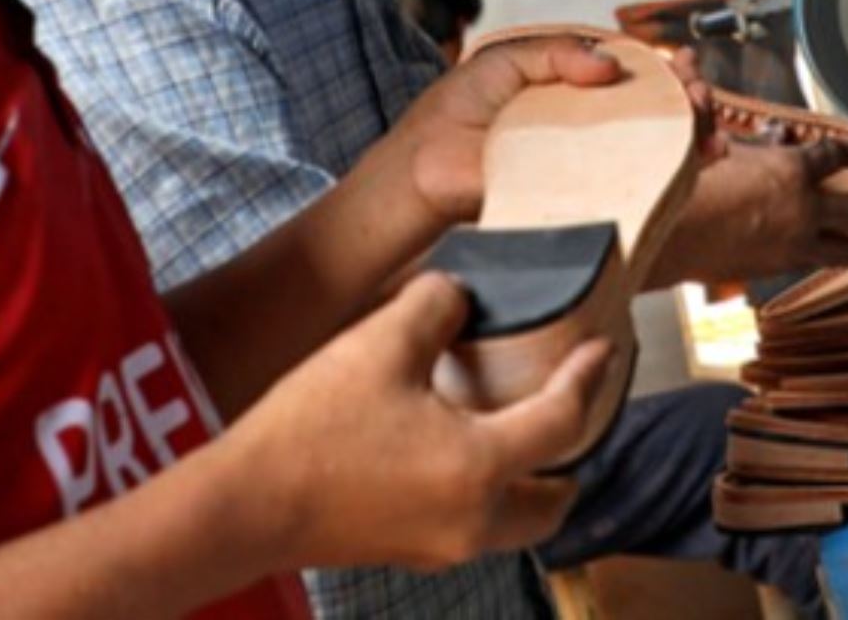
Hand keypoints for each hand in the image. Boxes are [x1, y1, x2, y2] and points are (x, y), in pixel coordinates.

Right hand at [231, 273, 612, 570]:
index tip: (603, 349)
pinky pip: (469, 526)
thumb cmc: (313, 428)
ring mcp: (439, 545)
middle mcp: (473, 519)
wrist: (244, 505)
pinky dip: (483, 494)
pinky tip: (452, 451)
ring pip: (512, 521)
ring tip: (513, 430)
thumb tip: (459, 297)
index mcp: (480, 466)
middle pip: (553, 503)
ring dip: (527, 483)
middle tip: (568, 410)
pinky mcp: (404, 550)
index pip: (561, 422)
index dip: (587, 378)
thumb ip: (436, 306)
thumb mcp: (381, 342)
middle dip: (571, 460)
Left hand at [396, 34, 700, 224]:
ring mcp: (588, 169)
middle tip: (701, 95)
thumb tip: (610, 64)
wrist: (423, 175)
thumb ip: (557, 54)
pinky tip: (699, 157)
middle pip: (655, 117)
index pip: (633, 83)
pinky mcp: (584, 202)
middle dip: (690, 104)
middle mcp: (586, 134)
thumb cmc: (452, 118)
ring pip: (658, 153)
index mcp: (569, 98)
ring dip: (693, 135)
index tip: (687, 71)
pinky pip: (638, 190)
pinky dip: (677, 175)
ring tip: (705, 120)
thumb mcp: (506, 62)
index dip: (666, 77)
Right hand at [644, 138, 847, 287]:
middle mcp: (804, 209)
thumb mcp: (726, 149)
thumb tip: (772, 137)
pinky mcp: (778, 269)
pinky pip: (811, 266)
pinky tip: (811, 252)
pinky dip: (816, 258)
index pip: (836, 155)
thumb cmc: (691, 185)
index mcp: (792, 170)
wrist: (672, 233)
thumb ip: (756, 145)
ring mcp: (795, 244)